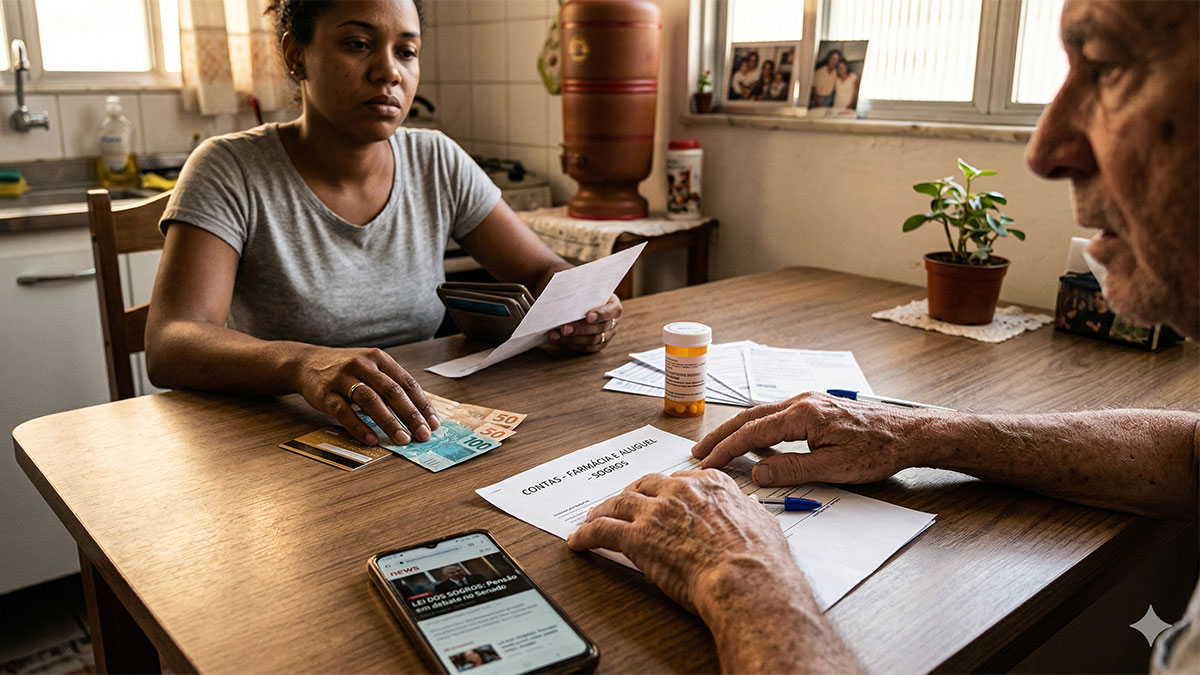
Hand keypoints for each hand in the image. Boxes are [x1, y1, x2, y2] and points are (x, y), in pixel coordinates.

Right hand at [293, 346, 439, 445]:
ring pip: (371, 401)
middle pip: (392, 391)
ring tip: (402, 439)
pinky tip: (372, 440)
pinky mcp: (325, 394)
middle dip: (410, 415)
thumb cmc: (346, 369)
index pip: (406, 382)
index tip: (433, 423)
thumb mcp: (370, 368)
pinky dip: (360, 427)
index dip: (422, 404)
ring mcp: (343, 378)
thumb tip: (417, 413)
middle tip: (423, 434)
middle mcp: (363, 365)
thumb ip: (390, 385)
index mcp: (379, 358)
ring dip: (389, 422)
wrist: (306, 363)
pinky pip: (345, 412)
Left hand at [547, 295, 621, 351]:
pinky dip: (572, 345)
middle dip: (580, 329)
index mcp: (614, 306)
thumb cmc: (588, 294)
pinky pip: (587, 348)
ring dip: (573, 339)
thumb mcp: (589, 289)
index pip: (610, 311)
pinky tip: (560, 340)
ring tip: (556, 335)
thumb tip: (567, 291)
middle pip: (599, 329)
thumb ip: (582, 290)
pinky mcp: (599, 344)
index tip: (588, 316)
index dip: (600, 314)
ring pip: (592, 341)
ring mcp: (607, 335)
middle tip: (564, 329)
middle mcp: (613, 322)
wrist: (588, 302)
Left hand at [566, 469, 801, 614]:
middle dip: (630, 494)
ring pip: (619, 503)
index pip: (679, 480)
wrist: (746, 579)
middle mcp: (680, 491)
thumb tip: (748, 511)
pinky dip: (586, 535)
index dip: (664, 491)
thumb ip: (748, 513)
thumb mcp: (763, 524)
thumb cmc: (760, 560)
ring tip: (593, 518)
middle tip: (622, 504)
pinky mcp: (637, 537)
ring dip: (602, 510)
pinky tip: (578, 541)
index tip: (659, 498)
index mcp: (710, 484)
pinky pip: (602, 531)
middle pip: (644, 485)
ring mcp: (656, 512)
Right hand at [692, 392, 939, 485]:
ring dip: (737, 431)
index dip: (726, 450)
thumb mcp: (835, 469)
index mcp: (803, 415)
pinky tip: (752, 439)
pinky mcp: (816, 407)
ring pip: (762, 414)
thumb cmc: (878, 451)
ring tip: (716, 447)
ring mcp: (809, 402)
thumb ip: (792, 470)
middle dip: (721, 436)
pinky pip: (776, 415)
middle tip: (698, 453)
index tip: (706, 464)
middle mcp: (802, 402)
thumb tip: (756, 472)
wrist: (910, 433)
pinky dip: (756, 427)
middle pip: (750, 418)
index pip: (753, 433)